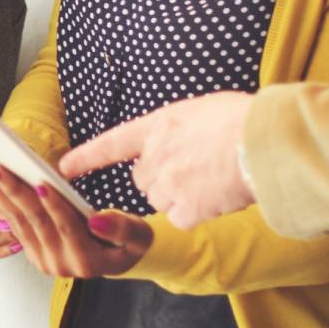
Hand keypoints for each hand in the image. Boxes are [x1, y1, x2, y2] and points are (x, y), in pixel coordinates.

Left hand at [0, 165, 152, 277]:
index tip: (40, 183)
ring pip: (19, 224)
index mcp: (87, 261)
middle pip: (35, 223)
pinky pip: (15, 227)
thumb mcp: (138, 235)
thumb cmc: (130, 241)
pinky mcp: (35, 254)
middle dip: (13, 193)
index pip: (67, 227)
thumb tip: (96, 219)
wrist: (118, 259)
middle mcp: (61, 265)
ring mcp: (45, 261)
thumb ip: (121, 228)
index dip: (54, 205)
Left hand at [60, 92, 255, 228]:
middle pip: (143, 177)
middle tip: (195, 166)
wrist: (264, 141)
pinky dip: (197, 212)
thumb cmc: (244, 119)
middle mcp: (156, 155)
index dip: (86, 157)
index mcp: (159, 124)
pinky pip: (182, 217)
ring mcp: (168, 184)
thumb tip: (183, 141)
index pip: (112, 143)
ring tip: (213, 177)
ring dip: (181, 194)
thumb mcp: (203, 110)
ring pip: (162, 198)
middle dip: (162, 176)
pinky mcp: (185, 210)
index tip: (63, 168)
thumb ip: (182, 129)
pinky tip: (218, 196)